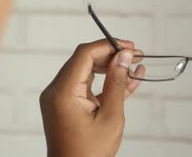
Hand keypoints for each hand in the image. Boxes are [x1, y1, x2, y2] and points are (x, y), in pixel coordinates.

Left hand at [40, 39, 144, 156]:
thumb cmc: (89, 153)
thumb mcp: (110, 117)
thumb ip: (117, 83)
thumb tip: (123, 57)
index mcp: (63, 92)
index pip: (84, 55)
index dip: (107, 46)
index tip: (128, 47)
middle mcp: (56, 91)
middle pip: (84, 61)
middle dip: (110, 56)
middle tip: (134, 56)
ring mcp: (60, 97)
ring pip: (86, 71)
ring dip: (109, 68)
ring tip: (134, 66)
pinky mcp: (66, 104)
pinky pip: (86, 86)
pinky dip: (104, 83)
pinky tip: (127, 80)